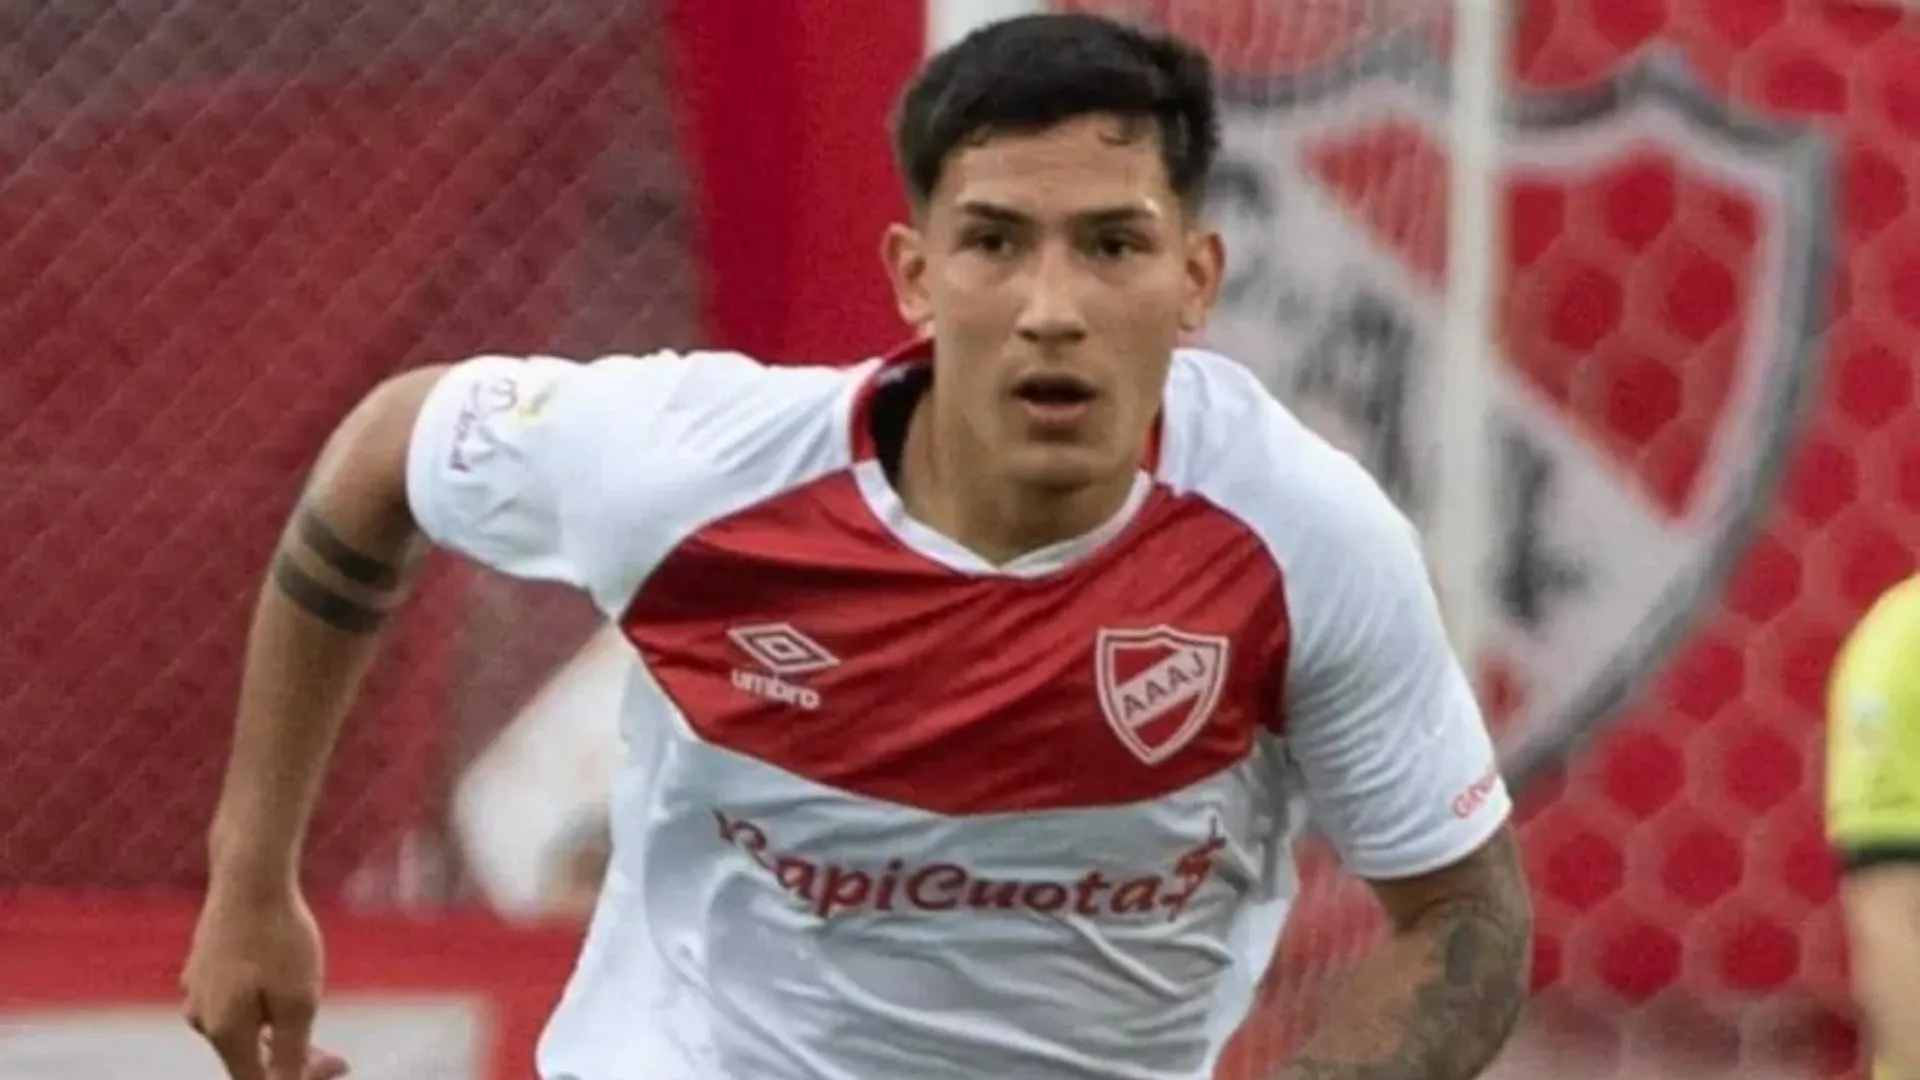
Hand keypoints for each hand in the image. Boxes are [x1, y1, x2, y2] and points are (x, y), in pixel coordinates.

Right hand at [181, 886, 349, 1079]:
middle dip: (292, 1060)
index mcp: (222, 1032)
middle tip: (336, 1057)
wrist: (249, 878)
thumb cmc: (278, 938)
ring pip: (242, 1028)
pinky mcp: (204, 967)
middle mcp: (201, 1017)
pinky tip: (286, 983)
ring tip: (313, 1015)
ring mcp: (197, 990)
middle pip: (247, 1058)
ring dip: (278, 1032)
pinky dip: (263, 1005)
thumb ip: (291, 1051)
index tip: (335, 1067)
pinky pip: (235, 1001)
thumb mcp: (299, 1000)